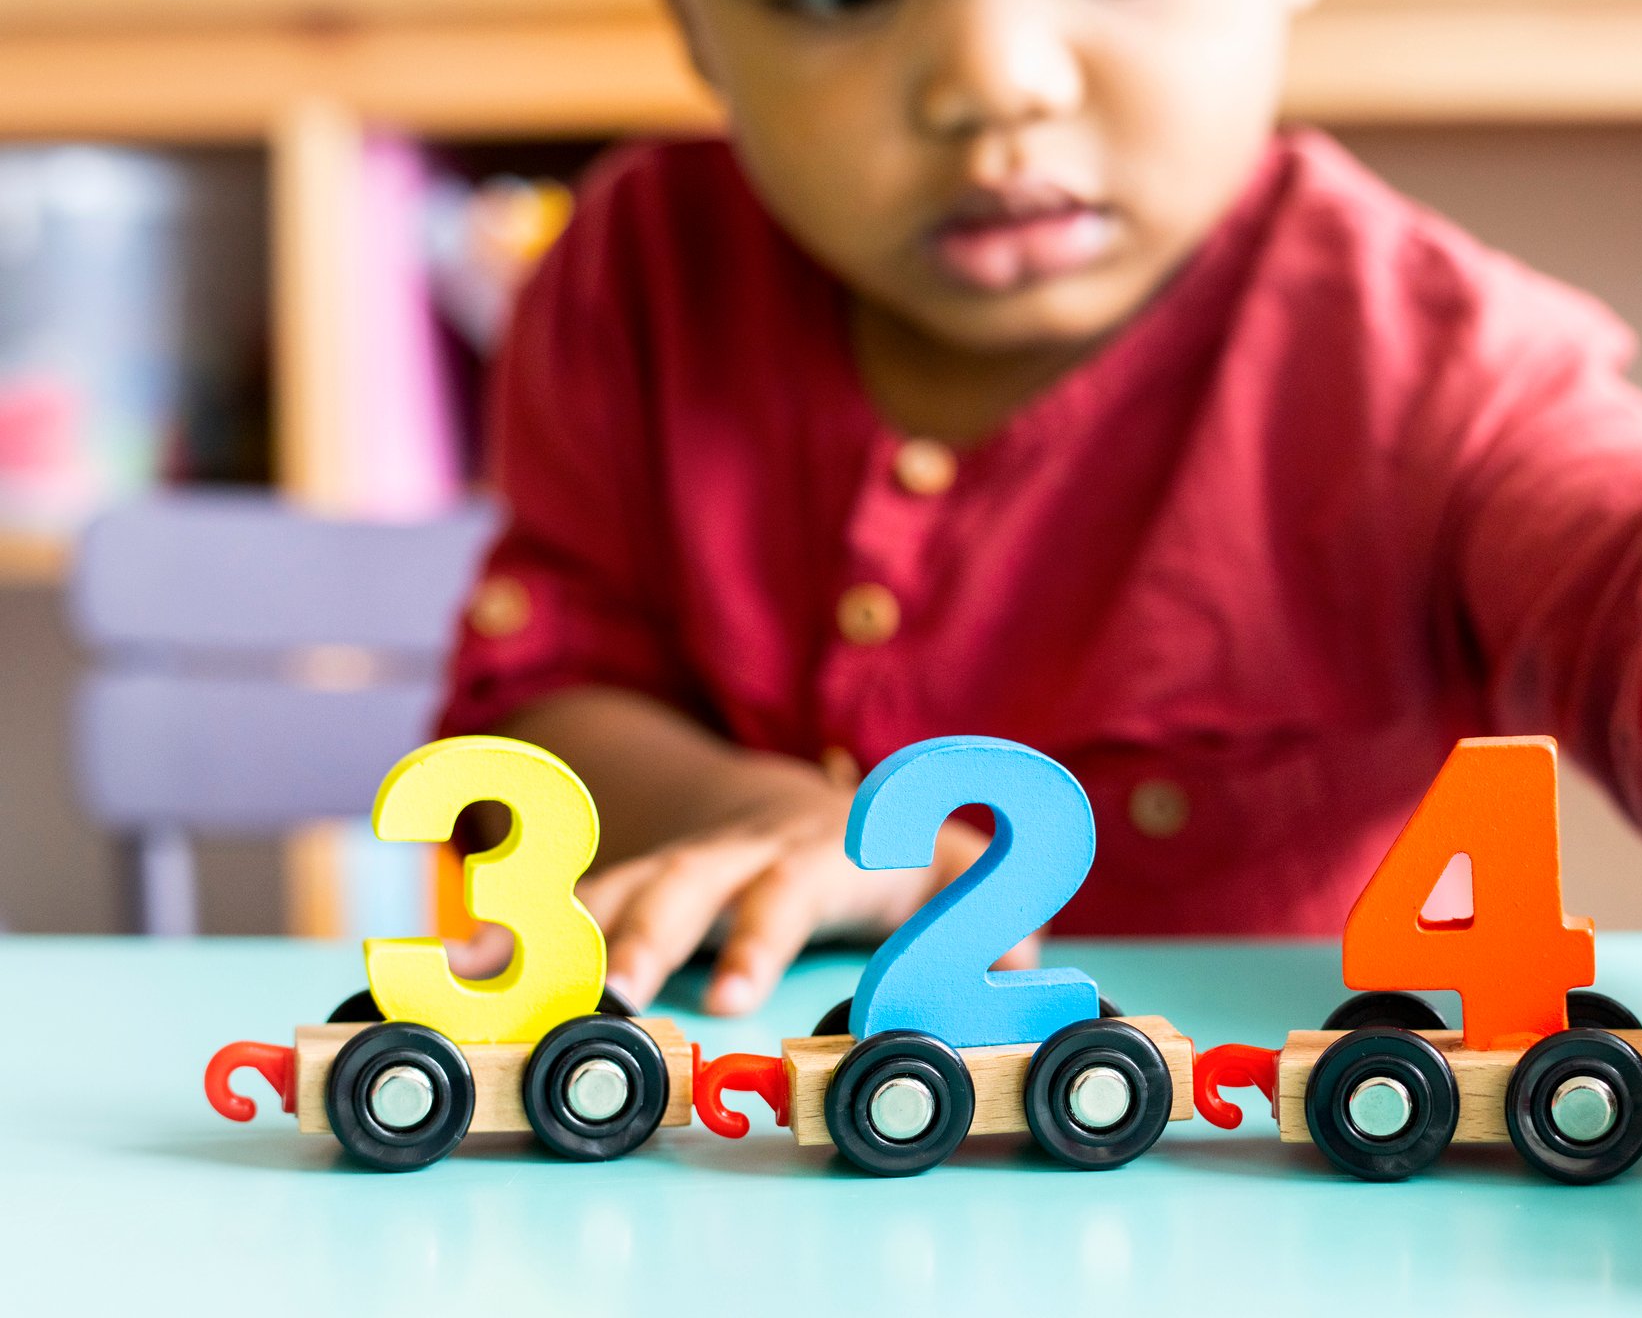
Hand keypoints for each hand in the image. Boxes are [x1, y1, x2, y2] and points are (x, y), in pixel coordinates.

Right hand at [447, 750, 1031, 1014]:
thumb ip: (988, 908)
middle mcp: (739, 850)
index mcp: (818, 851)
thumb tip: (1022, 956)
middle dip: (641, 936)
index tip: (728, 995)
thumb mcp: (950, 871)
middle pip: (683, 885)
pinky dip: (517, 927)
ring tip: (488, 971)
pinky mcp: (637, 877)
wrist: (802, 799)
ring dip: (555, 930)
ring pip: (611, 885)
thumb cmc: (888, 851)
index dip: (756, 939)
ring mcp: (680, 858)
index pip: (785, 892)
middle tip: (606, 996)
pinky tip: (465, 961)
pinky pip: (570, 899)